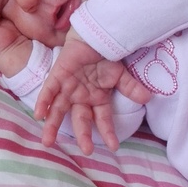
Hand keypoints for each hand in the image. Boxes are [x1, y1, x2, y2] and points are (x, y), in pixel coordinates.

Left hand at [35, 29, 150, 152]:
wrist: (94, 36)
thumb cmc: (104, 56)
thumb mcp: (120, 74)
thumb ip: (131, 88)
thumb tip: (149, 97)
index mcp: (96, 98)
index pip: (102, 119)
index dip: (107, 132)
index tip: (113, 146)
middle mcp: (80, 97)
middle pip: (80, 119)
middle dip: (83, 135)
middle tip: (86, 150)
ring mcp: (68, 88)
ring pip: (58, 110)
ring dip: (52, 125)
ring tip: (48, 141)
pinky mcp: (57, 77)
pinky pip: (48, 92)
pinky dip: (43, 102)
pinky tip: (38, 115)